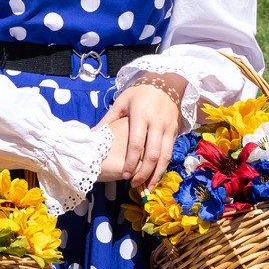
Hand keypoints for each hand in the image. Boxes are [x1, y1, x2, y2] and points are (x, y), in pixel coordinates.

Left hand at [94, 75, 186, 190]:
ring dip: (157, 174)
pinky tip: (157, 176)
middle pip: (152, 154)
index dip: (131, 162)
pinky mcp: (176, 130)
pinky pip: (170, 152)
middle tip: (134, 184)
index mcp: (141, 115)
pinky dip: (164, 166)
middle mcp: (156, 123)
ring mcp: (168, 127)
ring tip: (148, 187)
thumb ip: (108, 119)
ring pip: (165, 156)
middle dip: (144, 172)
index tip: (125, 175)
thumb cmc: (140, 92)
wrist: (166, 82)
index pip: (136, 144)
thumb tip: (92, 133)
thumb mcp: (122, 101)